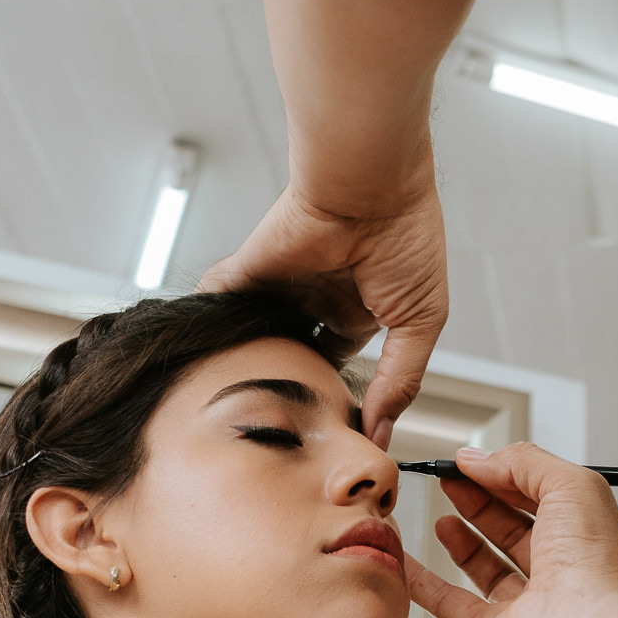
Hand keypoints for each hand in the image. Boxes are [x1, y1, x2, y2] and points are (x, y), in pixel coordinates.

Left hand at [200, 178, 447, 446]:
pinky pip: (219, 301)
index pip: (337, 364)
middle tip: (280, 426)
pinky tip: (197, 360)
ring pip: (256, 334)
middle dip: (288, 385)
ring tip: (232, 406)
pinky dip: (207, 326)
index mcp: (358, 311)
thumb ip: (401, 380)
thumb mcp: (420, 322)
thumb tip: (382, 433)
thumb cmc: (407, 240)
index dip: (332, 396)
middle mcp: (316, 300)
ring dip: (247, 362)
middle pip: (293, 354)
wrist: (372, 184)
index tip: (327, 432)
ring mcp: (281, 286)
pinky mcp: (250, 270)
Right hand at [406, 443, 617, 617]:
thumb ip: (525, 463)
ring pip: (489, 571)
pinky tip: (410, 562)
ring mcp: (529, 608)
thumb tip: (479, 459)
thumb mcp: (570, 485)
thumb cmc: (595, 565)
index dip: (508, 477)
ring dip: (464, 542)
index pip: (546, 500)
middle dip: (482, 503)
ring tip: (442, 516)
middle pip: (516, 533)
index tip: (472, 462)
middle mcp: (563, 575)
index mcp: (588, 539)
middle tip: (451, 481)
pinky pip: (454, 607)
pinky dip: (428, 586)